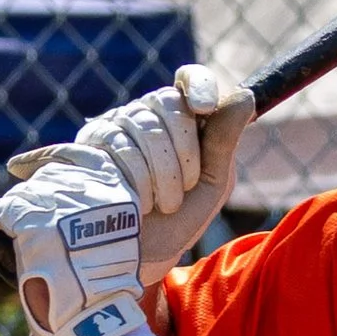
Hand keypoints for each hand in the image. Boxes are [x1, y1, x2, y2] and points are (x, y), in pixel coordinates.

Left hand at [0, 146, 151, 335]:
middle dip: (32, 195)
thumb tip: (68, 213)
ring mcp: (55, 200)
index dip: (54, 157)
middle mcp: (86, 188)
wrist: (95, 314)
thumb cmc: (109, 293)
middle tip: (21, 216)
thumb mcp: (120, 244)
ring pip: (21, 195)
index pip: (82, 157)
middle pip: (46, 177)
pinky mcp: (27, 217)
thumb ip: (99, 219)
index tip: (29, 165)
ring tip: (8, 234)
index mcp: (116, 193)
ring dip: (12, 213)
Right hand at [13, 64, 254, 277]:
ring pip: (145, 126)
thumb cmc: (178, 221)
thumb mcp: (211, 184)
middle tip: (184, 187)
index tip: (204, 108)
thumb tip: (245, 96)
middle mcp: (146, 116)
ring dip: (164, 174)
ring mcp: (115, 127)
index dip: (198, 86)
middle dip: (186, 152)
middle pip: (169, 103)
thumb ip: (225, 141)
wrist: (139, 255)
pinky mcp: (91, 146)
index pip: (190, 80)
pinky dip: (139, 181)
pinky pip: (120, 146)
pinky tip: (137, 202)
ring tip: (162, 203)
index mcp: (180, 121)